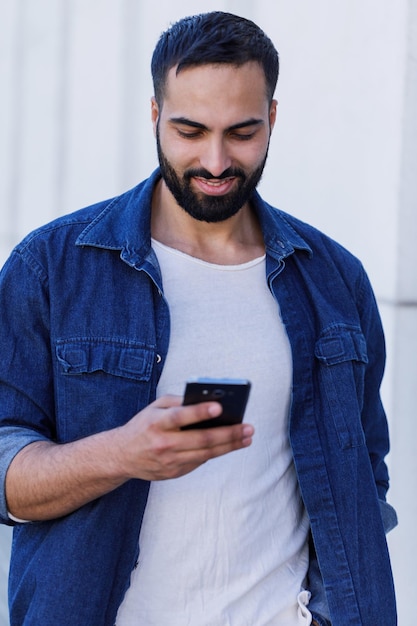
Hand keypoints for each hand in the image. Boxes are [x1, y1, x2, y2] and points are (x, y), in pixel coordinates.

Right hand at [115, 395, 254, 480]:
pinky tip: (229, 445)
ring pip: (206, 454)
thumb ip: (178, 403)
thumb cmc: (144, 425)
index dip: (200, 412)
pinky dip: (215, 452)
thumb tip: (208, 401)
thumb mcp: (154, 407)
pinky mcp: (173, 473)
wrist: (122, 456)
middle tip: (248, 427)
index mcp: (156, 423)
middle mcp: (163, 443)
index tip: (220, 407)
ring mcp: (169, 461)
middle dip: (228, 433)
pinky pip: (199, 462)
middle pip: (201, 440)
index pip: (180, 417)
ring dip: (230, 446)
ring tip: (246, 437)